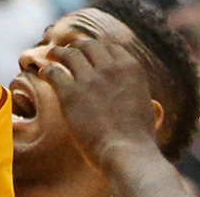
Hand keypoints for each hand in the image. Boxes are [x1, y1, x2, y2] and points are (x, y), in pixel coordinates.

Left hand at [38, 35, 164, 170]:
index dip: (98, 47)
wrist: (128, 154)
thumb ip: (149, 103)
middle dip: (77, 47)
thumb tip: (156, 106)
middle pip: (88, 46)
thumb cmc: (140, 140)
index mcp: (131, 69)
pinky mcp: (70, 93)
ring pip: (68, 55)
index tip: (91, 51)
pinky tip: (43, 73)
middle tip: (69, 51)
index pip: (111, 47)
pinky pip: (54, 73)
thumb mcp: (150, 114)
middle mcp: (110, 68)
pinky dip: (47, 71)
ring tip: (52, 55)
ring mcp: (89, 79)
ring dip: (58, 53)